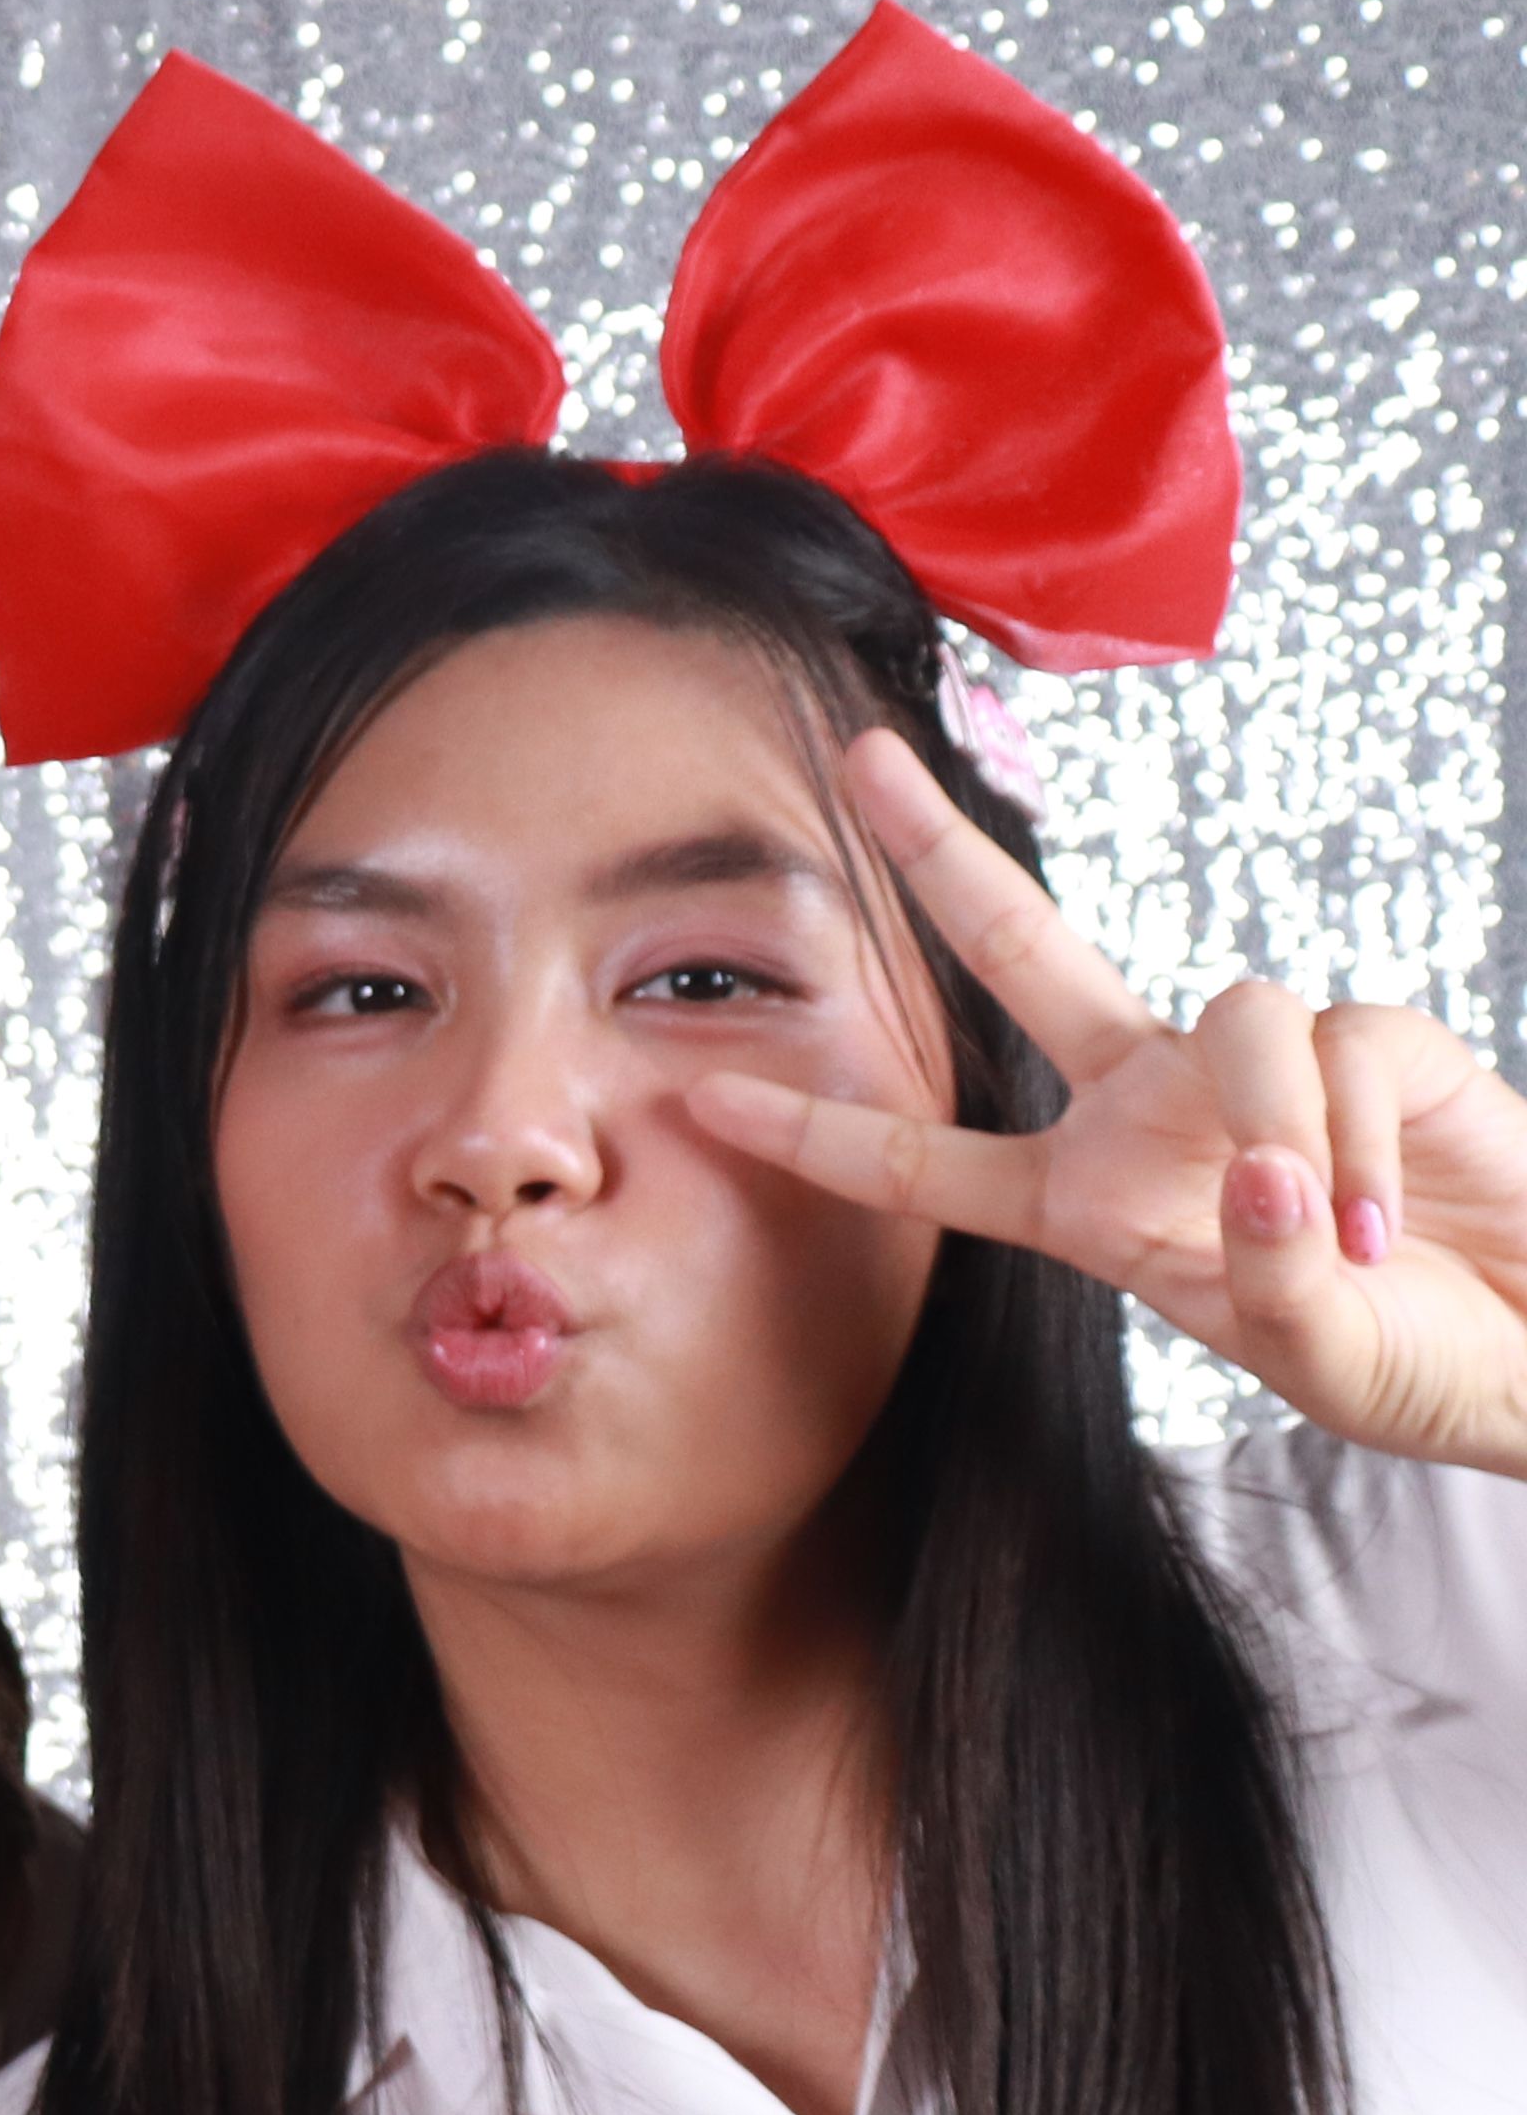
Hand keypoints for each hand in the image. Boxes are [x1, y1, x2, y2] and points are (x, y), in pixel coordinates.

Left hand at [687, 729, 1526, 1476]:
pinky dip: (1356, 1134)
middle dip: (940, 854)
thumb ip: (1264, 1280)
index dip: (819, 1133)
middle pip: (1024, 952)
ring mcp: (1256, 1068)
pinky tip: (1381, 1212)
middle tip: (857, 756)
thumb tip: (1263, 1173)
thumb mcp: (1309, 1353)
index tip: (704, 1097)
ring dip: (1284, 1126)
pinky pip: (1341, 1042)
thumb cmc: (1409, 1357)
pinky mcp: (1375, 1039)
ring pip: (1232, 1014)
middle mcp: (1151, 1111)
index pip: (925, 1161)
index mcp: (1088, 1200)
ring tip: (1340, 1238)